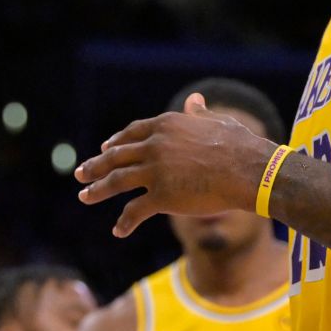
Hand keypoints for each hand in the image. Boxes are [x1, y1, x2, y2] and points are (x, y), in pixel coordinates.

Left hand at [74, 93, 275, 236]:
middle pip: (116, 156)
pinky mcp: (161, 196)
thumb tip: (194, 99)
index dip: (116, 142)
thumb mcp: (216, 122)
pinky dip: (124, 222)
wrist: (250, 170)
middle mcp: (154, 145)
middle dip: (95, 165)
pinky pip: (135, 211)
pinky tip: (117, 231)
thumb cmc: (240, 145)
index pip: (132, 134)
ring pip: (117, 181)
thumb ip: (199, 114)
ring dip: (97, 189)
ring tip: (84, 196)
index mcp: (165, 125)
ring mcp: (155, 171)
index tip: (104, 148)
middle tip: (80, 172)